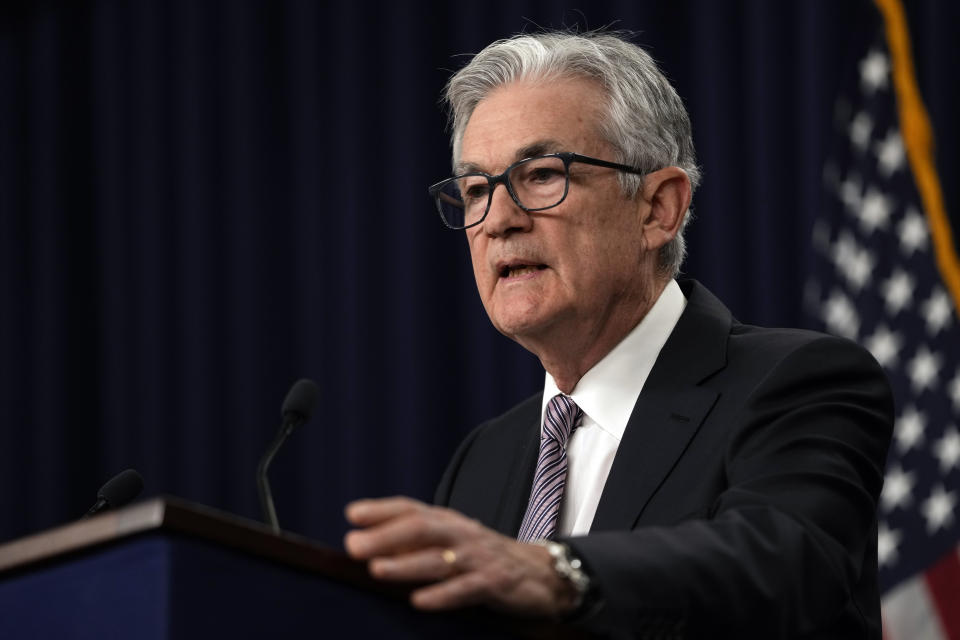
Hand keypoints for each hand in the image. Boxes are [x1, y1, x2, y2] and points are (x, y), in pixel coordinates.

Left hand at [344, 496, 578, 617]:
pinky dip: (441, 595)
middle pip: (421, 528)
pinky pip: (465, 589)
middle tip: (354, 546)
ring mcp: (477, 558)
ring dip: (405, 565)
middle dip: (385, 536)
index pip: (411, 509)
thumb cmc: (483, 557)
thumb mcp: (451, 543)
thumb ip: (414, 543)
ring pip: (438, 559)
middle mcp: (461, 534)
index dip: (382, 509)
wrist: (541, 572)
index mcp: (448, 522)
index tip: (351, 514)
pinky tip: (419, 601)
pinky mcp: (494, 583)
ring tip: (376, 570)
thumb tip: (368, 544)